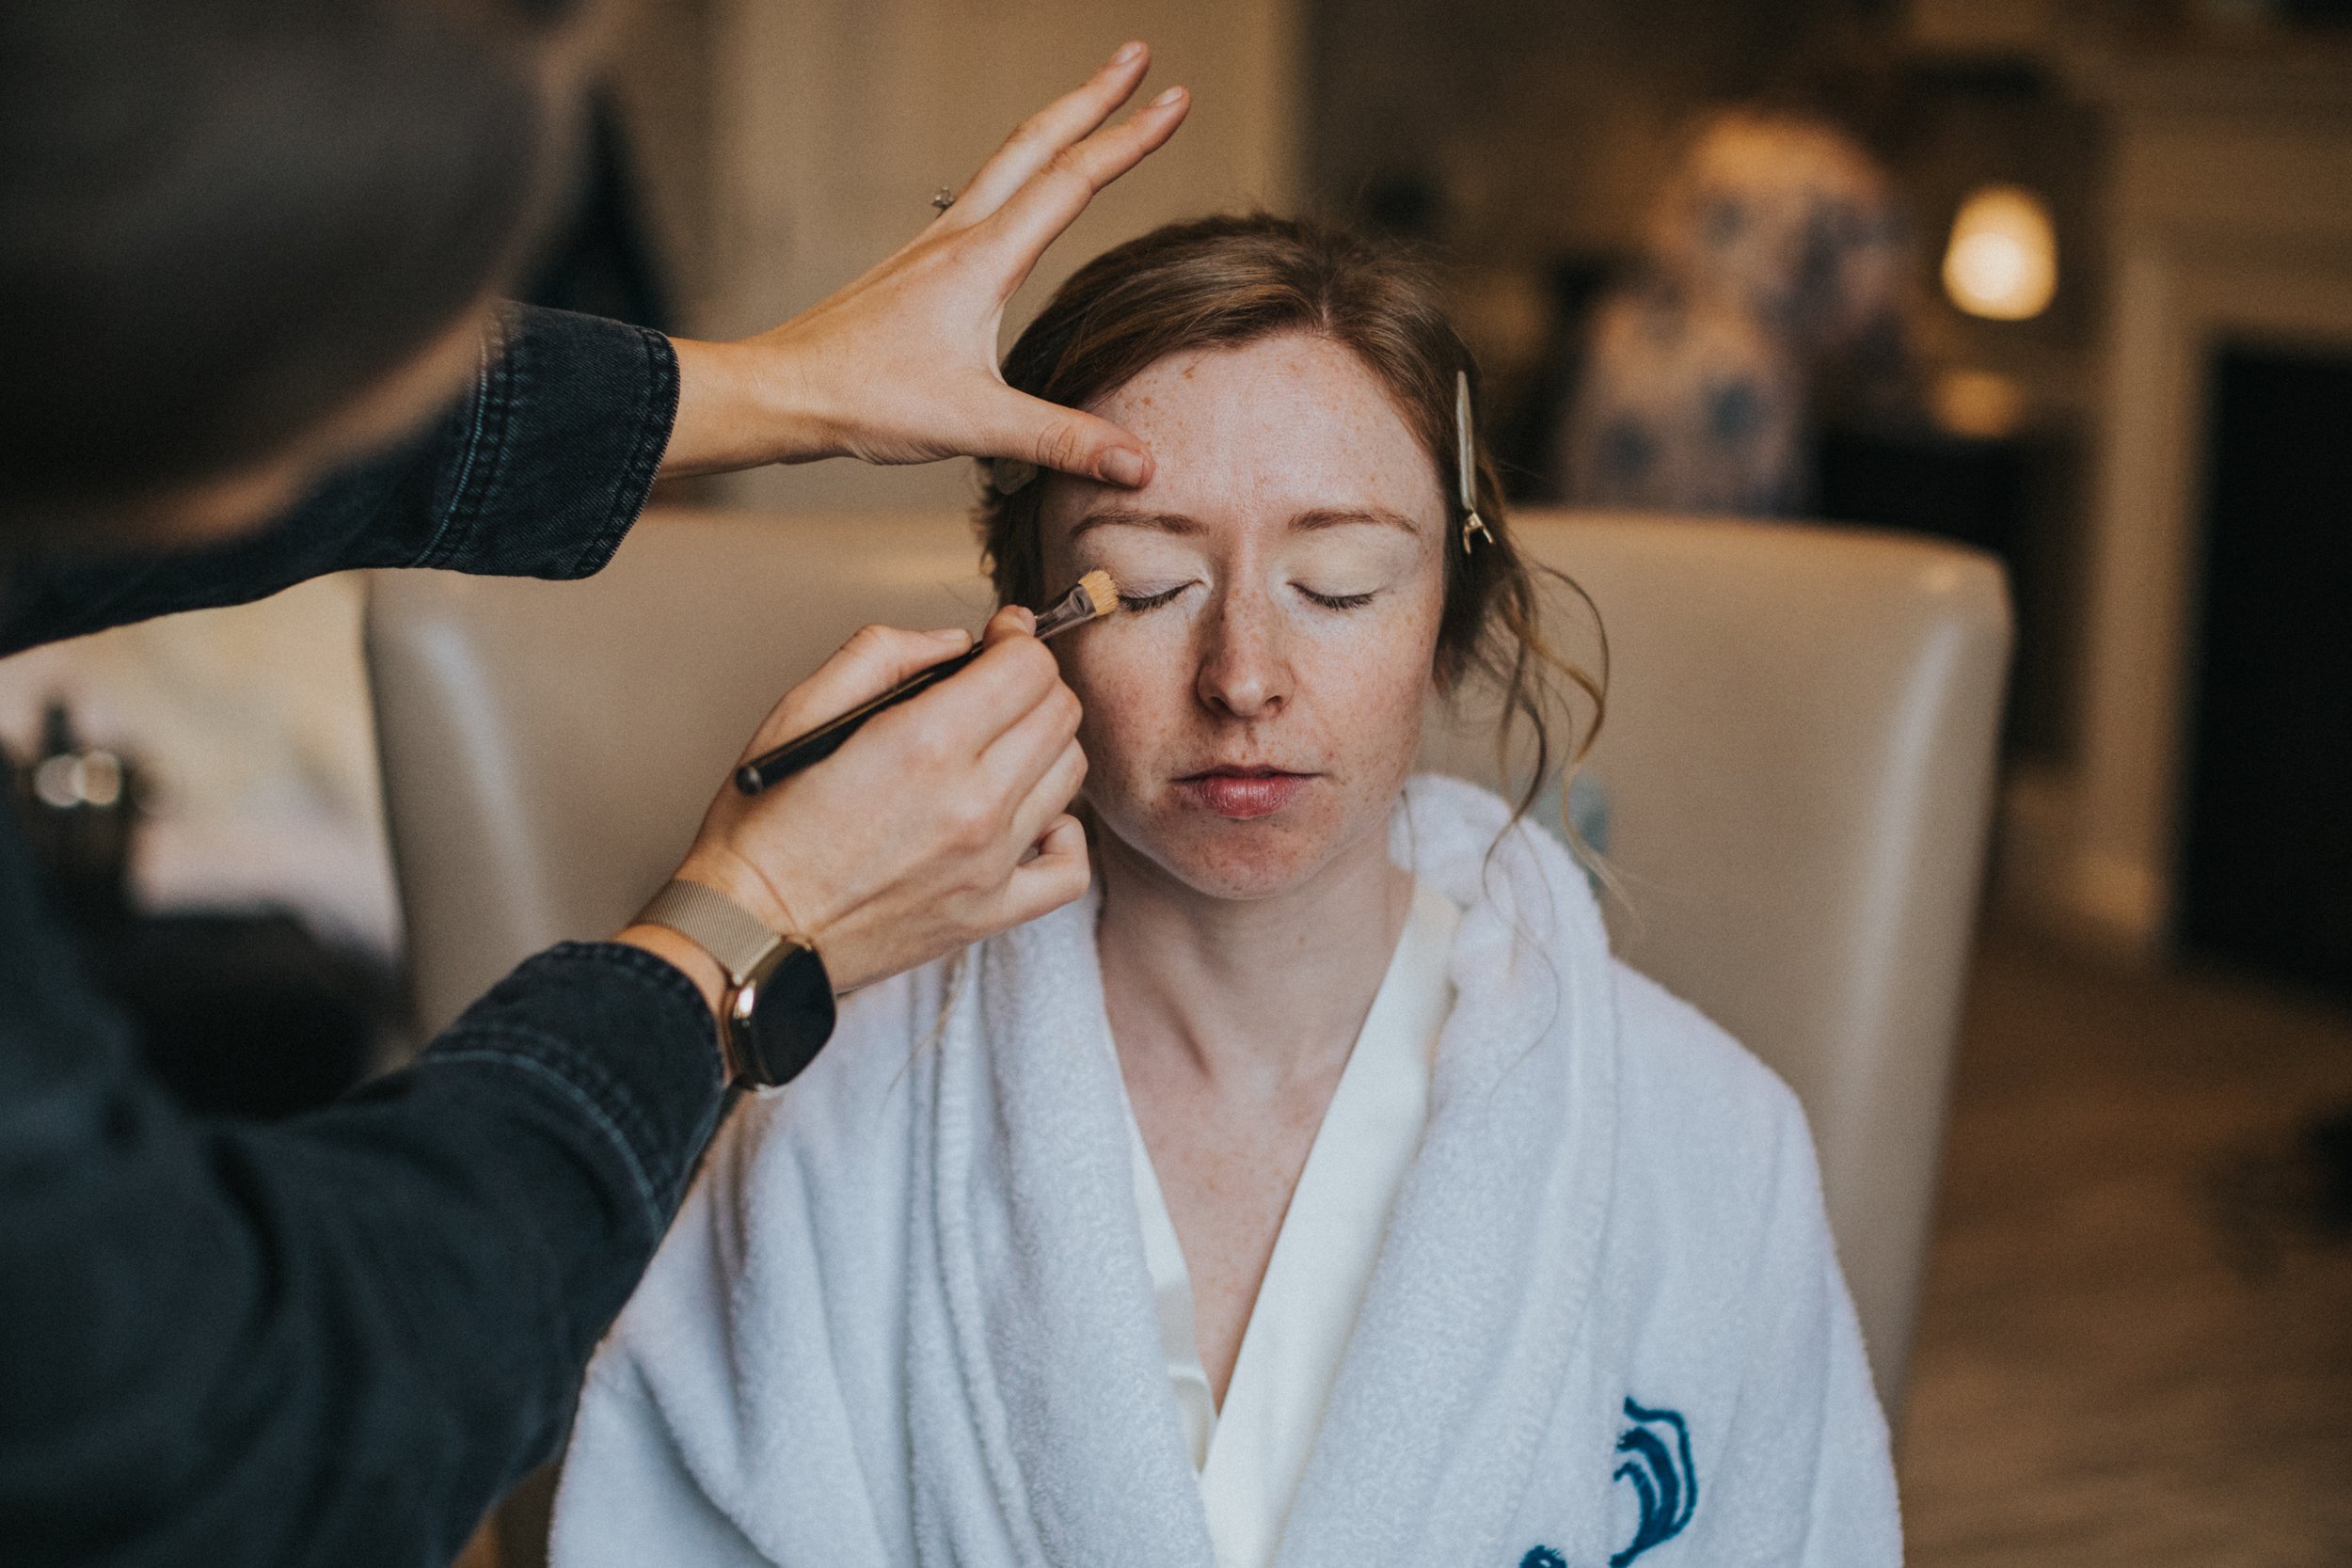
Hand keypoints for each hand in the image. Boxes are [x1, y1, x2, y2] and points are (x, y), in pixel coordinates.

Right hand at [619, 608, 1089, 1003]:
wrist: (751, 933)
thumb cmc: (764, 830)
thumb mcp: (800, 711)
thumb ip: (882, 655)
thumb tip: (954, 643)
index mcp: (924, 743)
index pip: (1029, 666)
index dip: (1016, 640)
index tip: (998, 640)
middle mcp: (971, 801)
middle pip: (1060, 712)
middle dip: (1031, 684)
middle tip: (994, 688)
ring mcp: (989, 863)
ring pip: (1070, 774)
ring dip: (1043, 747)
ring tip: (1000, 749)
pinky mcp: (991, 913)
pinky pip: (1070, 868)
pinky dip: (1062, 834)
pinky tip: (1027, 819)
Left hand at [660, 41, 1188, 486]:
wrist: (785, 391)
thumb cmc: (865, 400)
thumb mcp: (974, 425)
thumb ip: (1061, 440)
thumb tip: (1139, 464)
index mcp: (983, 260)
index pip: (1073, 180)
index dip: (1130, 138)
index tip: (1176, 100)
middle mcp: (959, 237)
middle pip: (1037, 142)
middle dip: (1094, 95)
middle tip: (1138, 56)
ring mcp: (934, 246)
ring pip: (1006, 161)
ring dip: (1057, 123)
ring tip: (1092, 101)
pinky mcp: (918, 266)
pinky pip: (982, 195)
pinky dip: (1020, 167)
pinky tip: (1021, 187)